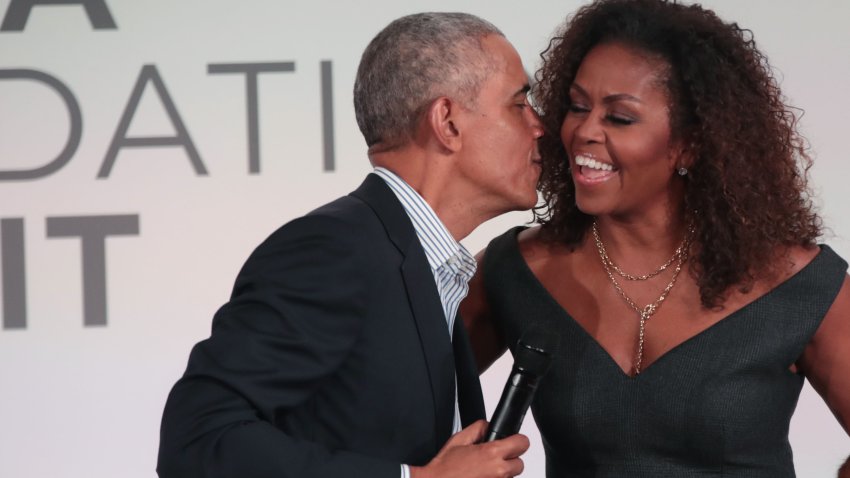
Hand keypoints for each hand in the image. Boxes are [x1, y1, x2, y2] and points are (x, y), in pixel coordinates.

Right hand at [410, 420, 528, 477]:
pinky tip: (482, 477)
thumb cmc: (445, 468)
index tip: (513, 442)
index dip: (517, 441)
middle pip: (520, 463)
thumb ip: (478, 428)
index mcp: (492, 453)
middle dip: (510, 460)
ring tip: (484, 471)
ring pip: (511, 476)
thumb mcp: (459, 439)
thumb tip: (489, 426)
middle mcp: (498, 471)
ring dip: (502, 473)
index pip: (522, 443)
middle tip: (495, 459)